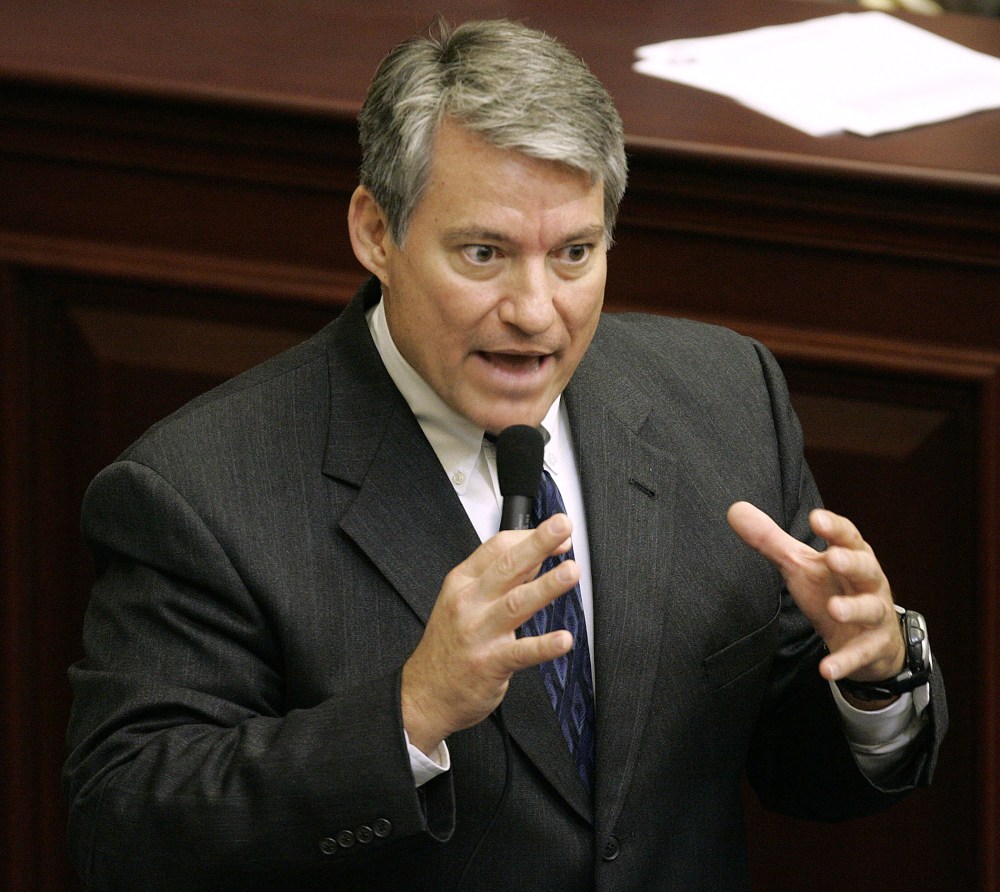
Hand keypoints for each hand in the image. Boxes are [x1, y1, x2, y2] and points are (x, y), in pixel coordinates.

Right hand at [401, 514, 578, 753]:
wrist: (424, 694)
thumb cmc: (449, 645)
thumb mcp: (465, 601)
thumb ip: (502, 579)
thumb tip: (538, 554)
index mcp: (463, 582)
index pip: (498, 547)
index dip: (530, 535)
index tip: (558, 530)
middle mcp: (469, 602)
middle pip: (508, 566)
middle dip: (538, 543)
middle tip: (562, 526)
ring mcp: (478, 632)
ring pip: (517, 603)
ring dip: (546, 586)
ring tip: (570, 572)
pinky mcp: (489, 663)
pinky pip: (521, 652)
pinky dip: (543, 646)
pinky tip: (564, 640)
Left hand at [727, 502, 905, 697]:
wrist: (870, 640)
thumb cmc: (832, 590)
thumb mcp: (801, 565)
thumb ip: (771, 540)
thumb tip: (735, 509)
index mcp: (852, 557)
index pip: (846, 537)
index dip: (833, 527)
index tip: (815, 517)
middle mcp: (868, 583)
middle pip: (866, 568)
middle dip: (852, 563)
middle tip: (834, 558)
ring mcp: (875, 616)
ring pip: (870, 609)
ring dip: (853, 608)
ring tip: (835, 609)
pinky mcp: (873, 647)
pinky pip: (860, 654)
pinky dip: (844, 660)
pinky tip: (826, 668)